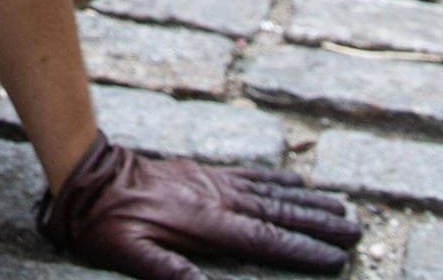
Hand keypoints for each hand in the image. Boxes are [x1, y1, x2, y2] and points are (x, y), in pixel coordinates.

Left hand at [37, 135, 361, 278]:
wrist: (86, 174)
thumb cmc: (104, 222)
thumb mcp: (129, 254)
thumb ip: (169, 273)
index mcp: (204, 222)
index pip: (262, 239)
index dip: (300, 249)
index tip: (335, 258)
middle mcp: (215, 198)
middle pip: (276, 211)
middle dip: (317, 223)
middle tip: (356, 230)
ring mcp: (210, 182)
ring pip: (269, 190)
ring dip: (306, 199)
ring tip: (340, 206)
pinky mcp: (201, 172)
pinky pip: (248, 173)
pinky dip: (277, 177)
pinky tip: (296, 178)